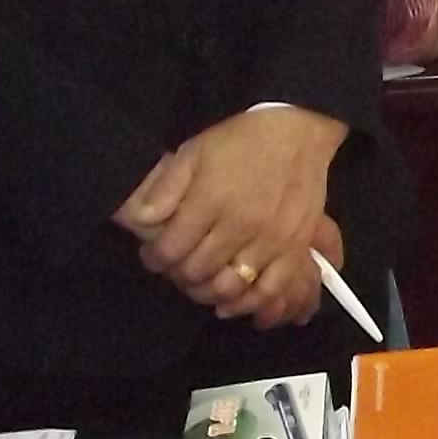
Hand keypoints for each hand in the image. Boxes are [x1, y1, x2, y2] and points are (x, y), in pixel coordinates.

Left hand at [117, 106, 344, 320]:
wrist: (297, 132)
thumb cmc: (240, 141)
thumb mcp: (193, 152)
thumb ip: (164, 188)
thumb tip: (139, 220)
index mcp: (211, 199)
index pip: (172, 248)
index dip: (155, 258)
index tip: (153, 256)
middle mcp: (241, 224)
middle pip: (197, 272)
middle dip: (177, 275)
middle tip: (174, 269)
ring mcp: (271, 240)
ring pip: (230, 288)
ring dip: (207, 294)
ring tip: (199, 286)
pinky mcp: (295, 248)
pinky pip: (271, 290)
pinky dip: (249, 305)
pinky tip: (231, 306)